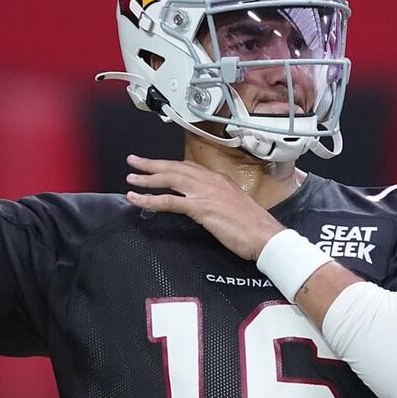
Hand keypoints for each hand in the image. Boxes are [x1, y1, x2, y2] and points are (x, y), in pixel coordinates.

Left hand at [125, 154, 284, 260]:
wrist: (265, 236)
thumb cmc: (254, 226)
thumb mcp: (234, 206)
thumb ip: (218, 202)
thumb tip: (207, 206)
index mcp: (219, 180)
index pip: (189, 167)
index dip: (170, 165)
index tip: (156, 164)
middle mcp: (210, 181)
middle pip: (175, 168)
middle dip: (152, 164)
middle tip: (134, 161)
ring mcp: (205, 193)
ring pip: (169, 179)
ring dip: (147, 178)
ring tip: (131, 179)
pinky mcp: (200, 207)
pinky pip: (169, 201)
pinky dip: (150, 199)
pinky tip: (137, 199)